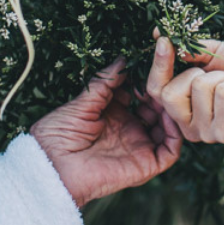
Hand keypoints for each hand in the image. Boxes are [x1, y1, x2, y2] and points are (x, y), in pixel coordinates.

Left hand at [31, 59, 182, 206]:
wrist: (48, 167)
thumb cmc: (57, 134)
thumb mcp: (83, 100)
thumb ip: (105, 81)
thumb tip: (123, 58)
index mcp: (115, 114)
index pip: (142, 94)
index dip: (148, 80)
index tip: (150, 65)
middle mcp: (129, 130)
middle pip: (159, 109)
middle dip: (163, 91)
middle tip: (163, 77)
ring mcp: (138, 147)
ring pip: (169, 127)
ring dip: (172, 109)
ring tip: (168, 92)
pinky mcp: (144, 165)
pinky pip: (170, 151)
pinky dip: (175, 132)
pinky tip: (167, 114)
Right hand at [145, 36, 223, 143]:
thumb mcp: (211, 53)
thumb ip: (186, 48)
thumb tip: (157, 35)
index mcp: (179, 108)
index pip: (155, 90)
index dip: (158, 65)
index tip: (164, 41)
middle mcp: (188, 126)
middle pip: (173, 92)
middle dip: (199, 73)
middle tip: (220, 77)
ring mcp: (207, 133)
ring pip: (202, 88)